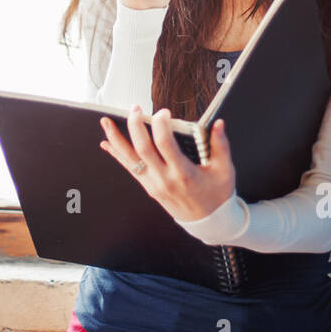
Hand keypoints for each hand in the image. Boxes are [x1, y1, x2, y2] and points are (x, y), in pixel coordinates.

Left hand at [98, 106, 235, 222]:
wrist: (208, 222)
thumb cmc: (216, 195)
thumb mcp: (224, 170)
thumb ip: (221, 145)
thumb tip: (218, 124)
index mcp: (184, 173)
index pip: (165, 145)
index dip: (161, 125)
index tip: (163, 113)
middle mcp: (165, 178)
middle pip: (143, 149)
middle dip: (136, 126)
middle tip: (135, 109)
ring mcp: (153, 183)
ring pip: (130, 159)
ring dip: (116, 139)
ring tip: (106, 122)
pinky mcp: (148, 186)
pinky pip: (129, 168)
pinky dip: (117, 154)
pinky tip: (107, 143)